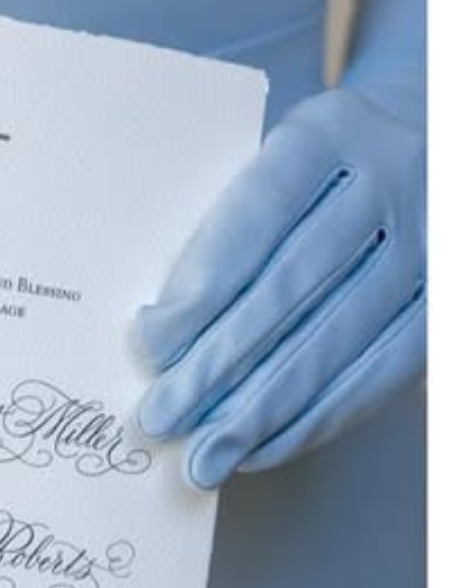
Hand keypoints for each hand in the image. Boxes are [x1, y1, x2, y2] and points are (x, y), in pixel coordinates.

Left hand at [135, 84, 425, 487]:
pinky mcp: (446, 305)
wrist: (429, 146)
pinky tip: (262, 447)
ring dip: (261, 411)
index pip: (256, 216)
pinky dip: (313, 420)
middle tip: (161, 418)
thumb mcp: (277, 160)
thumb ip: (230, 227)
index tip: (152, 346)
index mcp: (329, 130)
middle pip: (292, 287)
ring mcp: (430, 243)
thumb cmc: (322, 169)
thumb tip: (165, 338)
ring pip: (337, 342)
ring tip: (203, 457)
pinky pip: (378, 376)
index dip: (202, 288)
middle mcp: (391, 178)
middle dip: (218, 365)